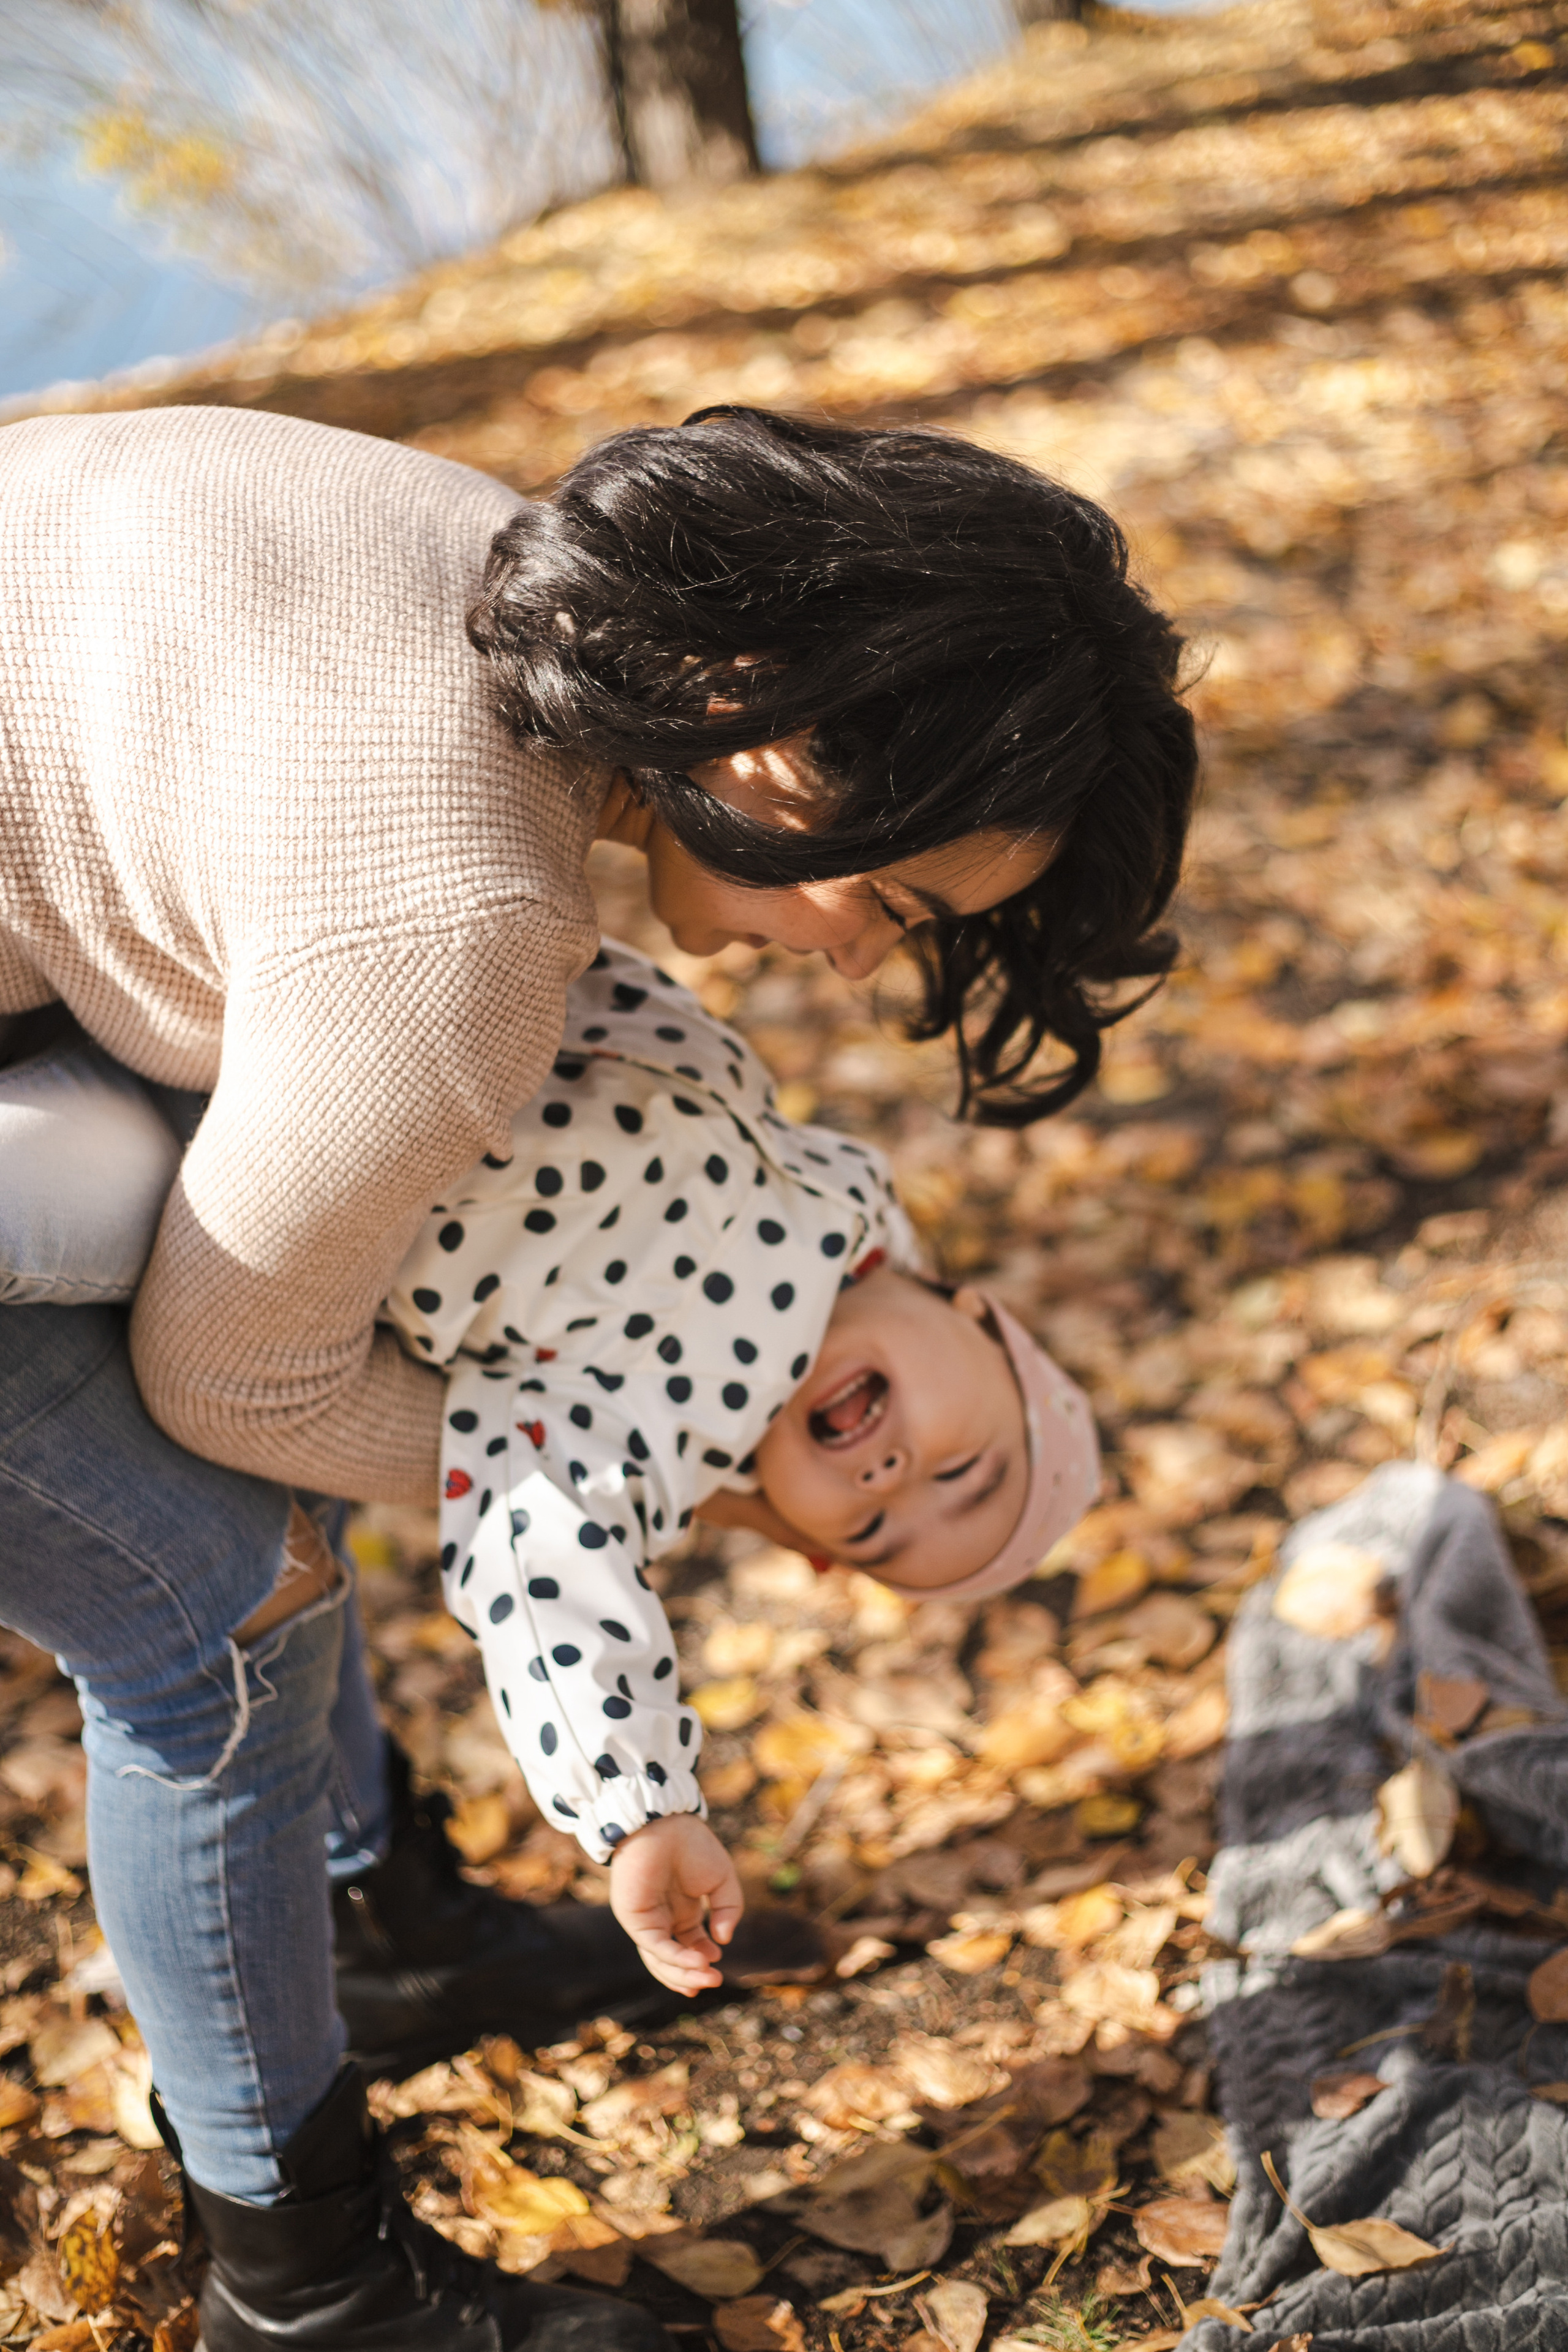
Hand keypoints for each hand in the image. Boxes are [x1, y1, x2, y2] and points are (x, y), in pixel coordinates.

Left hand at [609, 1814, 743, 1996]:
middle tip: (714, 1982)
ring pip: (661, 1959)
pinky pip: (654, 1944)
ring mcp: (647, 1919)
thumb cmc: (691, 1844)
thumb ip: (728, 1909)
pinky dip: (675, 1956)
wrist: (664, 1820)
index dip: (702, 1961)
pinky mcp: (634, 1917)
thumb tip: (724, 1940)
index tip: (718, 1966)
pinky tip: (697, 1960)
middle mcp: (662, 1919)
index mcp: (681, 1911)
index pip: (689, 1947)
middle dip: (692, 1976)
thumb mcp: (721, 1879)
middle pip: (673, 1960)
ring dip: (683, 1973)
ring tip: (708, 1978)